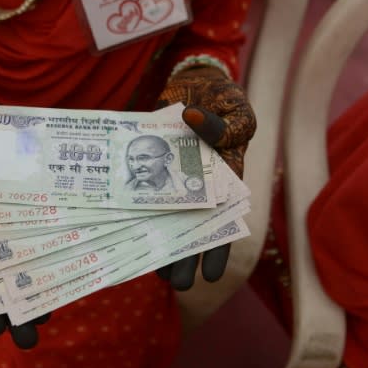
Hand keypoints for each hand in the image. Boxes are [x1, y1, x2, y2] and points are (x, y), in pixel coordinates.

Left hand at [155, 66, 255, 289]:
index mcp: (226, 181)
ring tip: (150, 269)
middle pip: (192, 229)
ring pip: (167, 218)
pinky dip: (139, 209)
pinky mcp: (153, 166)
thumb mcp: (237, 110)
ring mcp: (175, 179)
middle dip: (185, 257)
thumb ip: (224, 124)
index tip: (210, 275)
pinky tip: (129, 230)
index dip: (218, 249)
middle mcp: (199, 187)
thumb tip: (195, 121)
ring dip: (161, 242)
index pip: (224, 222)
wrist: (196, 84)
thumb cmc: (224, 100)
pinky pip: (145, 191)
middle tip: (176, 284)